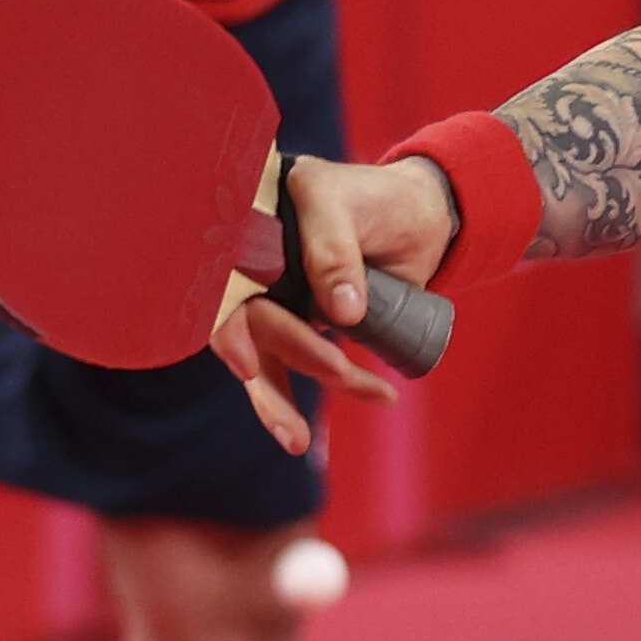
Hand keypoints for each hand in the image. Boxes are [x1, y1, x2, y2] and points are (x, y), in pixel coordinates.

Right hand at [209, 155, 458, 451]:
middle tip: (339, 370)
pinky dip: (324, 393)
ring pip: (266, 362)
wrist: (417, 217)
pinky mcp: (306, 331)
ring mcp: (277, 305)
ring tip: (297, 441)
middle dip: (287, 360)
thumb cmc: (372, 199)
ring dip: (280, 404)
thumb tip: (339, 313)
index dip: (228, 329)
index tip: (250, 364)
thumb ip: (334, 250)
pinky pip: (301, 368)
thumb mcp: (345, 205)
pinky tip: (346, 413)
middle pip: (251, 329)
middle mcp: (252, 274)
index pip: (222, 287)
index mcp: (245, 235)